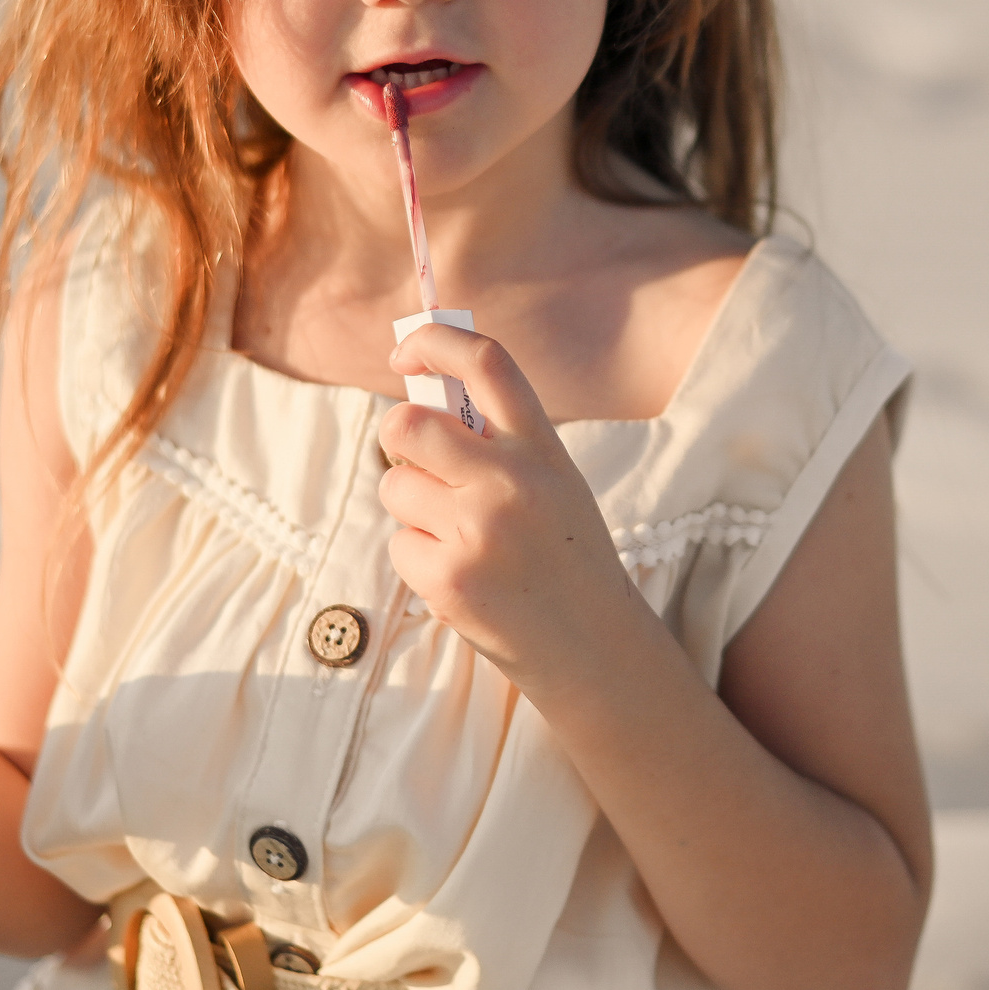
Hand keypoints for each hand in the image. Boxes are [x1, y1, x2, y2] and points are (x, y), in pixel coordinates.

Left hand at [377, 324, 643, 689]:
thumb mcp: (553, 483)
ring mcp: (476, 532)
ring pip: (395, 487)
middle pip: (408, 424)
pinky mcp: (447, 580)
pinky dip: (419, 559)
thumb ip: (499, 442)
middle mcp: (510, 482)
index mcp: (542, 448)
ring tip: (460, 538)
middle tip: (416, 458)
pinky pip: (398, 544)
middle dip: (397, 436)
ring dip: (413, 509)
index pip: (487, 364)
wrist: (593, 648)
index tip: (407, 351)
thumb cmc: (565, 557)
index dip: (436, 341)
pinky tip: (463, 579)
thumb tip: (420, 396)